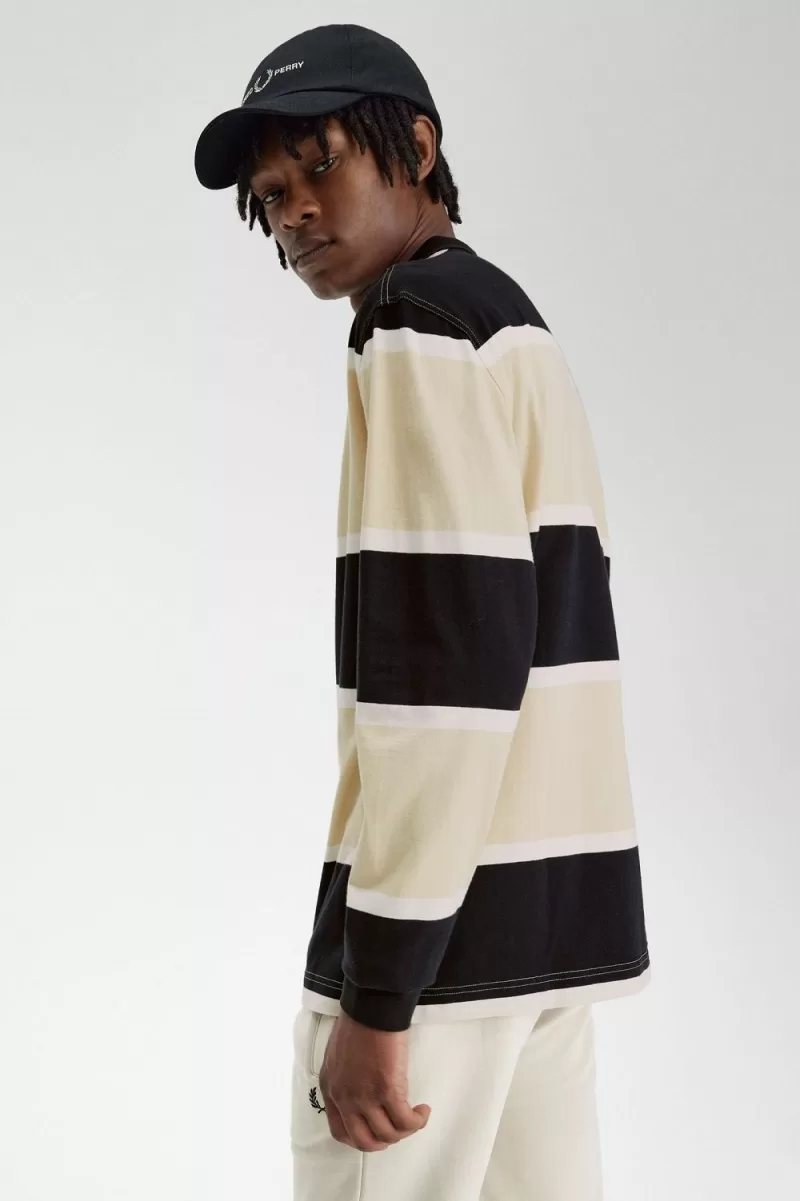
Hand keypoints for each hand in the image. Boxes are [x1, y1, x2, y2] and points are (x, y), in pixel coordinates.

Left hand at [318, 1011, 431, 1151]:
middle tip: (397, 1129)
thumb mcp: (338, 1055)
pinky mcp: (388, 1091)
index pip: (340, 1131)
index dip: (361, 1138)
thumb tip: (362, 1090)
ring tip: (414, 1115)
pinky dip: (417, 1121)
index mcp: (331, 1088)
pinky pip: (405, 1122)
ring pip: (388, 1135)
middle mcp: (344, 1098)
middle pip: (365, 1141)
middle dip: (384, 1141)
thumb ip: (345, 1077)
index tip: (375, 1132)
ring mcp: (365, 1097)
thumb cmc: (358, 1021)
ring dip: (405, 1130)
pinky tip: (422, 1111)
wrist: (371, 1006)